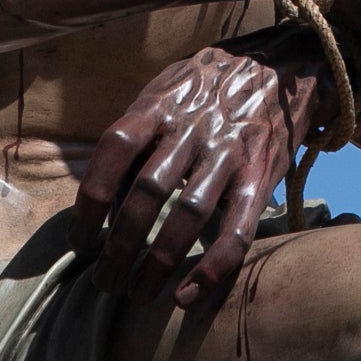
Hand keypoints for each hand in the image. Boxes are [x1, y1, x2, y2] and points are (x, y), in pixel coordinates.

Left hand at [67, 38, 314, 304]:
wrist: (279, 65)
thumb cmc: (205, 88)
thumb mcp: (164, 91)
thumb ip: (135, 135)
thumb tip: (101, 197)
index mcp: (160, 104)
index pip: (115, 151)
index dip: (90, 199)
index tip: (80, 241)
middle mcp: (193, 127)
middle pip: (147, 193)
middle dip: (119, 246)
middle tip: (103, 280)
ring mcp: (229, 152)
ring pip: (188, 216)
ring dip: (157, 264)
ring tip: (137, 294)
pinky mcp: (260, 176)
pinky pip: (236, 230)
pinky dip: (211, 268)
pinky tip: (186, 295)